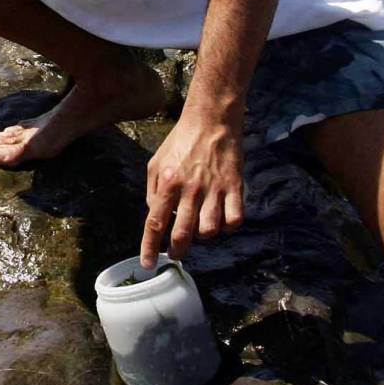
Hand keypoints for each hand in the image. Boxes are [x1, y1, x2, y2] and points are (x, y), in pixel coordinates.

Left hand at [140, 113, 245, 267]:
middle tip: (176, 253)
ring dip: (203, 236)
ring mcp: (214, 189)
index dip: (150, 248)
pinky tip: (222, 219)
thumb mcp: (156, 162)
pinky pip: (234, 220)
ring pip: (209, 231)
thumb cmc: (181, 141)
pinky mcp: (235, 186)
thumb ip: (153, 191)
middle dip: (178, 250)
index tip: (148, 264)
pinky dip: (228, 227)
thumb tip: (155, 215)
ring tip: (200, 227)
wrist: (212, 120)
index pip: (155, 223)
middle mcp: (190, 189)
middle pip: (182, 233)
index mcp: (168, 182)